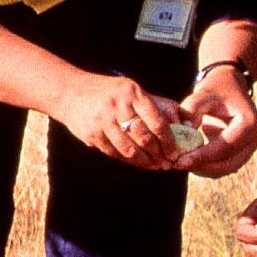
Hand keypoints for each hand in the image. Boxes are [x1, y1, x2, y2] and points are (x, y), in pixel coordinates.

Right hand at [49, 70, 184, 168]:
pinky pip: (114, 153)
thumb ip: (158, 105)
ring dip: (145, 162)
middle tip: (167, 163)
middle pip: (144, 139)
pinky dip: (129, 161)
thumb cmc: (109, 92)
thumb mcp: (133, 90)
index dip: (169, 142)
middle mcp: (117, 107)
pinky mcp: (92, 134)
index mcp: (132, 93)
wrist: (70, 92)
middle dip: (159, 155)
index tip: (175, 152)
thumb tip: (186, 123)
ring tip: (155, 166)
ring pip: (129, 150)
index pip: (157, 122)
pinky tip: (138, 162)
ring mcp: (103, 121)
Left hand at [175, 65, 256, 175]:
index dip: (201, 156)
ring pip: (224, 169)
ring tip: (179, 161)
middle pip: (226, 164)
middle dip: (200, 166)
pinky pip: (222, 166)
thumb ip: (192, 110)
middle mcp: (254, 140)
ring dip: (201, 168)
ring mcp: (249, 148)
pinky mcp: (240, 153)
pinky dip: (205, 166)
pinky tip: (188, 159)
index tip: (178, 161)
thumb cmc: (216, 87)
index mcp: (250, 124)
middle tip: (175, 163)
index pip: (224, 148)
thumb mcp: (203, 93)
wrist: (229, 86)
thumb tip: (183, 132)